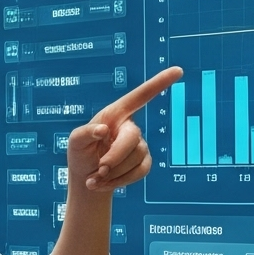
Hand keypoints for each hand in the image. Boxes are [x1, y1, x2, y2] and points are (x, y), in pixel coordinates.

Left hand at [66, 66, 184, 195]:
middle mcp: (129, 127)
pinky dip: (121, 181)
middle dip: (115, 156)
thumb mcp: (75, 142)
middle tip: (99, 169)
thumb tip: (103, 129)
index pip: (140, 97)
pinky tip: (104, 183)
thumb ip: (84, 133)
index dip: (159, 83)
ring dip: (114, 172)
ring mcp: (139, 145)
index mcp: (115, 114)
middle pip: (132, 138)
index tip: (178, 70)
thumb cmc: (80, 154)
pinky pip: (140, 171)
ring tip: (96, 178)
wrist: (87, 179)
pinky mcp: (143, 162)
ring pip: (136, 157)